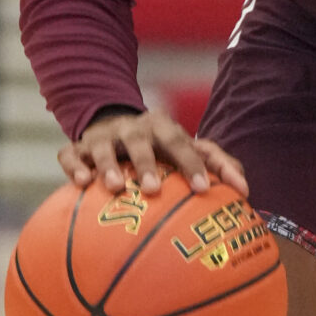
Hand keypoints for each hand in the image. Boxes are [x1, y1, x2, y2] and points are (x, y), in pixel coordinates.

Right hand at [59, 107, 248, 199]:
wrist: (113, 124)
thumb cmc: (162, 147)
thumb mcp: (189, 148)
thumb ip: (219, 164)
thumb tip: (245, 191)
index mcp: (164, 128)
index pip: (182, 144)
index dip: (193, 165)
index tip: (202, 190)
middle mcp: (133, 129)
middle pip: (140, 141)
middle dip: (147, 163)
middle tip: (154, 189)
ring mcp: (103, 137)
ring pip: (103, 147)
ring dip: (108, 165)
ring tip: (116, 187)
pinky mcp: (78, 147)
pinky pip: (70, 155)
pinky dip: (74, 167)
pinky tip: (81, 184)